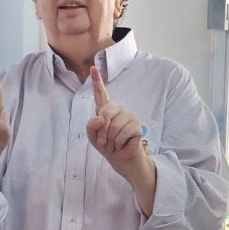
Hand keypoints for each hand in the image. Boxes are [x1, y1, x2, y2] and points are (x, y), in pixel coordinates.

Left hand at [86, 66, 151, 182]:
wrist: (122, 161)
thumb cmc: (108, 147)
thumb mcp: (93, 138)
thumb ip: (91, 126)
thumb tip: (100, 117)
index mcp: (106, 111)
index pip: (100, 94)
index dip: (96, 81)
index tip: (93, 68)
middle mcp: (118, 110)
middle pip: (104, 112)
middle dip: (101, 131)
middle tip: (103, 143)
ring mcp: (129, 116)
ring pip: (113, 125)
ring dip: (110, 140)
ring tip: (114, 145)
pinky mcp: (137, 126)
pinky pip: (122, 133)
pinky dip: (119, 144)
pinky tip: (123, 146)